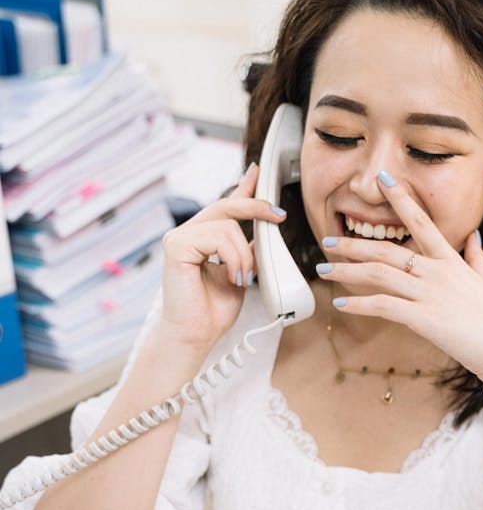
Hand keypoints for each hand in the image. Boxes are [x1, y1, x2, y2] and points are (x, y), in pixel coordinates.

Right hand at [158, 164, 285, 351]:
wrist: (196, 335)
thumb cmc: (212, 311)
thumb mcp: (240, 273)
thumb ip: (246, 251)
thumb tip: (261, 231)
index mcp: (202, 238)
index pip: (225, 207)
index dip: (243, 188)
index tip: (259, 173)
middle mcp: (188, 234)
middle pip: (227, 206)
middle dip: (256, 207)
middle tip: (279, 216)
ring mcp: (179, 238)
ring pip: (227, 225)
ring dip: (245, 254)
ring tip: (243, 278)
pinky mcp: (175, 246)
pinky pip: (218, 237)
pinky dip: (233, 258)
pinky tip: (232, 277)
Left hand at [317, 173, 482, 385]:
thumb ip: (477, 257)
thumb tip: (475, 235)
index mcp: (451, 261)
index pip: (422, 221)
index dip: (401, 198)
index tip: (383, 180)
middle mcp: (437, 272)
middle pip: (387, 250)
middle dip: (354, 244)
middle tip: (328, 242)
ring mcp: (430, 294)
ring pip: (379, 275)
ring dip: (347, 271)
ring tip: (323, 270)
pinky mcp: (424, 318)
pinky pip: (384, 306)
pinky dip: (360, 304)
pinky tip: (340, 305)